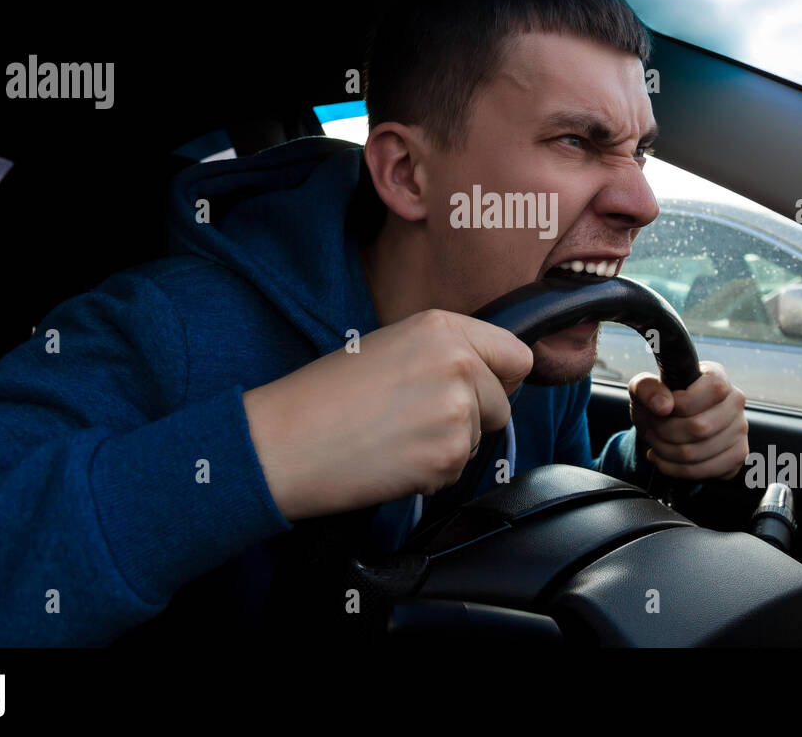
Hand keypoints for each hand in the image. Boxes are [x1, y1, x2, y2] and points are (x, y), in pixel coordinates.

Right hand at [243, 309, 531, 519]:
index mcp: (442, 328)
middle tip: (415, 419)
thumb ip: (445, 353)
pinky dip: (430, 474)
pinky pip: (456, 471)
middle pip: (503, 403)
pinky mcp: (447, 454)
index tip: (476, 389)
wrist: (285, 442)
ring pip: (478, 439)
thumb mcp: (390, 346)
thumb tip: (490, 376)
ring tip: (395, 437)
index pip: (516, 355)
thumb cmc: (324, 396)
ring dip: (446, 447)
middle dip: (471, 417)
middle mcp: (459, 361)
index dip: (498, 378)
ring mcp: (457, 409)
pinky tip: (391, 460)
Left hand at [628, 361, 747, 479]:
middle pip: (701, 427)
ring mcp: (739, 430)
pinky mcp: (737, 456)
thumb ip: (647, 388)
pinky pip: (705, 471)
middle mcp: (734, 401)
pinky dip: (676, 469)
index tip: (664, 408)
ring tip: (657, 443)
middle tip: (653, 430)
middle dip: (666, 432)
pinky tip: (665, 458)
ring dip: (667, 452)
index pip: (713, 389)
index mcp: (717, 376)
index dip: (682, 403)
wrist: (665, 424)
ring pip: (698, 452)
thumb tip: (663, 405)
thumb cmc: (658, 403)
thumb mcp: (643, 389)